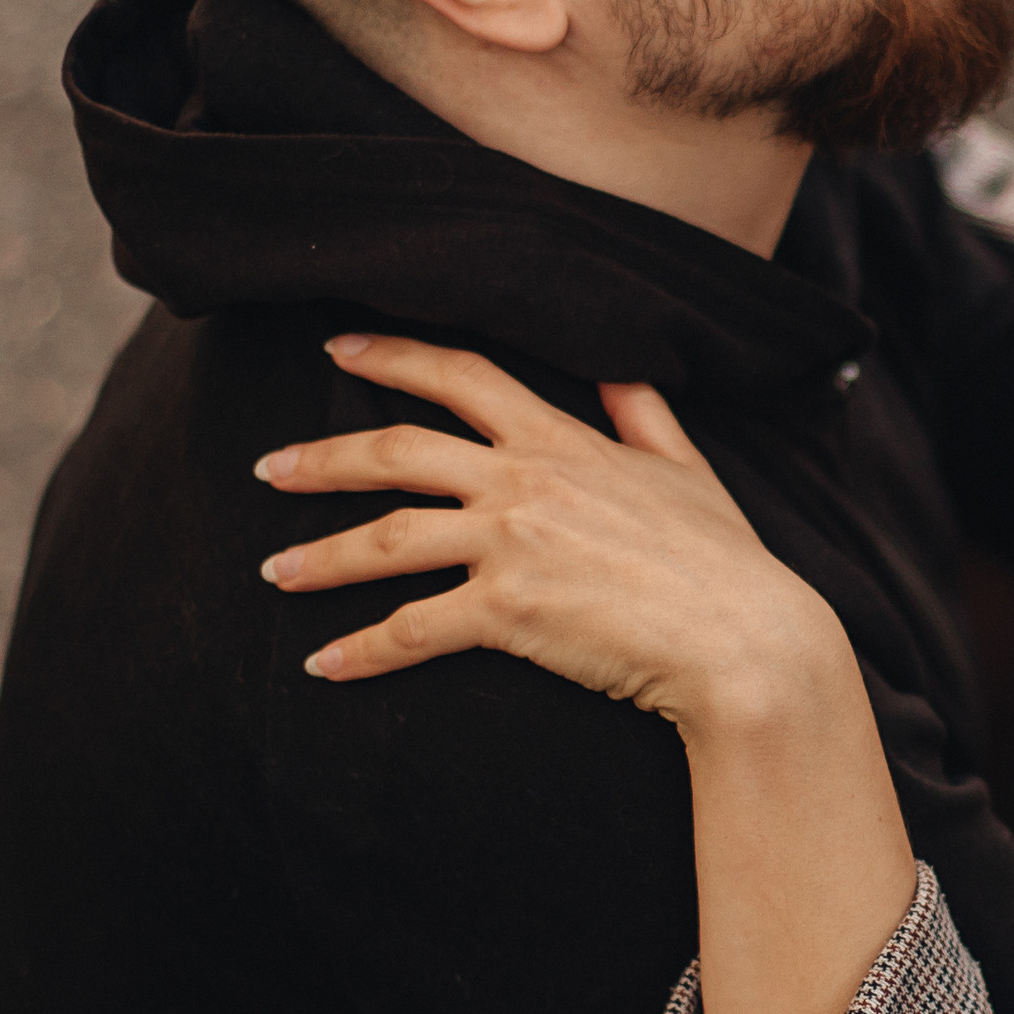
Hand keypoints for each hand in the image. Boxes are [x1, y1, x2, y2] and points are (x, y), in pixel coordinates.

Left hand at [255, 333, 841, 732]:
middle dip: (322, 458)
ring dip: (321, 556)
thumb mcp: (688, 469)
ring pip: (388, 539)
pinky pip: (412, 630)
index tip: (337, 348)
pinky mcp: (507, 612)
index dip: (391, 356)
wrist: (744, 639)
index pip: (460, 375)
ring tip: (274, 573)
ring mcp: (512, 544)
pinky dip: (361, 649)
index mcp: (562, 439)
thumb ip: (646, 414)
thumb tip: (624, 369)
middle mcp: (525, 480)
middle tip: (269, 468)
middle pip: (397, 452)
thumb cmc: (724, 561)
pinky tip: (325, 664)